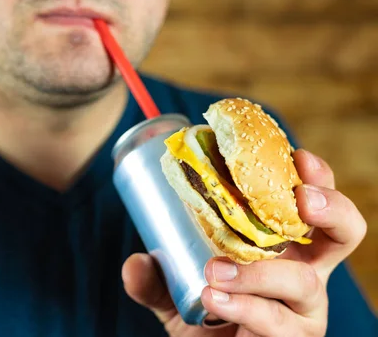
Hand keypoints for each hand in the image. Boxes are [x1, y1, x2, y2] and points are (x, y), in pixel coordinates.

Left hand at [122, 149, 366, 335]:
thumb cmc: (204, 314)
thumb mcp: (175, 288)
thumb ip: (155, 277)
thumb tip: (133, 262)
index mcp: (285, 246)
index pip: (313, 203)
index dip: (316, 177)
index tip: (295, 157)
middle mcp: (304, 273)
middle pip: (343, 233)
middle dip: (330, 209)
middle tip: (300, 200)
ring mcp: (303, 310)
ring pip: (302, 282)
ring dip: (257, 272)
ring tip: (214, 271)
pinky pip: (278, 323)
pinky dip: (246, 308)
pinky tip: (215, 299)